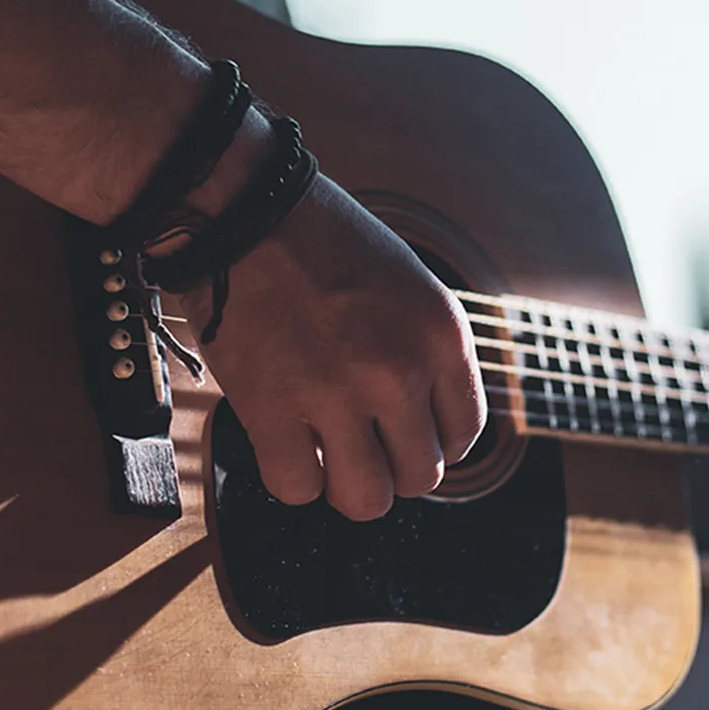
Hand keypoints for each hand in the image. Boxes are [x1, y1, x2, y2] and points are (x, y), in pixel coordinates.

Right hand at [170, 175, 486, 519]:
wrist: (243, 210)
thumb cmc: (319, 240)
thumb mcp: (405, 283)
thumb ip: (424, 352)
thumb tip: (425, 427)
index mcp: (440, 334)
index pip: (464, 433)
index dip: (432, 442)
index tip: (402, 433)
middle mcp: (399, 370)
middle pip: (420, 476)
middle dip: (391, 467)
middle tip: (360, 441)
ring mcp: (336, 394)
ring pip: (366, 499)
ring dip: (346, 485)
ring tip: (326, 453)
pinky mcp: (272, 410)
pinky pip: (297, 488)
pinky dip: (291, 475)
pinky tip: (284, 441)